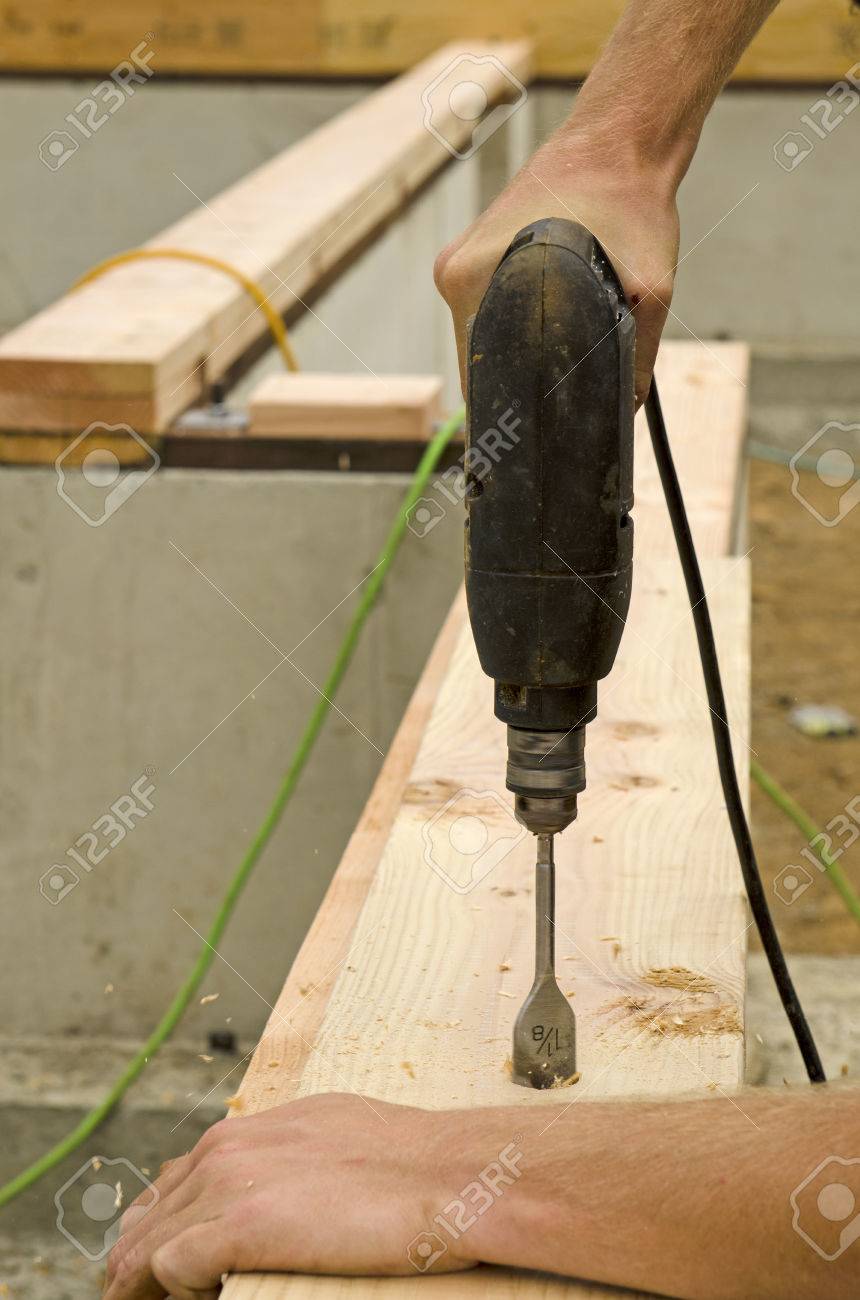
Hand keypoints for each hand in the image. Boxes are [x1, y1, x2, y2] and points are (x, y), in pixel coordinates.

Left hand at [103, 1093, 483, 1297]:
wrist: (445, 1173)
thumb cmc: (406, 1160)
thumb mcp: (329, 1134)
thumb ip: (285, 1156)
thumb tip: (275, 1186)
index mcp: (246, 1130)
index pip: (171, 1184)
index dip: (159, 1228)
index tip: (157, 1262)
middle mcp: (227, 1148)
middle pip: (149, 1216)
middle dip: (137, 1261)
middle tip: (137, 1296)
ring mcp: (231, 1184)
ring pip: (147, 1245)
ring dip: (140, 1282)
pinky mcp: (242, 1225)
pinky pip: (171, 1267)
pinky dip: (169, 1289)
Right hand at [434, 133, 679, 406]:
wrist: (621, 138)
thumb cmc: (629, 202)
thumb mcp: (649, 288)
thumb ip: (639, 354)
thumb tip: (627, 410)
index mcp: (469, 280)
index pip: (477, 376)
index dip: (508, 411)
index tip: (532, 435)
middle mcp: (455, 274)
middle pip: (479, 360)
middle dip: (517, 385)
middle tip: (556, 409)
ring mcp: (461, 263)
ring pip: (485, 337)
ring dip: (519, 353)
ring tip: (557, 362)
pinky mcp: (475, 254)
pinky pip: (493, 310)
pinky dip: (521, 324)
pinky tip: (551, 324)